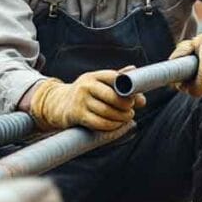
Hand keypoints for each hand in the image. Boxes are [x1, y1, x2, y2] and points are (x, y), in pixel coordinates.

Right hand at [29, 69, 145, 130]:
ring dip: (120, 117)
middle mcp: (86, 85)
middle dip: (126, 105)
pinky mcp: (77, 114)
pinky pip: (99, 123)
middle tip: (131, 110)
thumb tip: (142, 99)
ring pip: (107, 111)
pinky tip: (116, 125)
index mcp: (94, 76)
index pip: (114, 77)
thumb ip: (121, 89)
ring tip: (127, 118)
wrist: (59, 104)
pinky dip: (111, 126)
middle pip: (113, 96)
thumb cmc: (87, 95)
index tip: (135, 97)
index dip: (127, 88)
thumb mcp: (101, 86)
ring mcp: (80, 100)